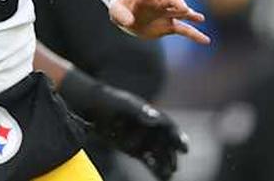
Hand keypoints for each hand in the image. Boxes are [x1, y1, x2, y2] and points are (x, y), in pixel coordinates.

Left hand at [59, 70, 188, 179]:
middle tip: (174, 167)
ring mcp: (143, 139)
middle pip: (166, 143)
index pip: (169, 127)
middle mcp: (150, 128)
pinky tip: (161, 178)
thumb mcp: (122, 103)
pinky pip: (148, 161)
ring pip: (158, 154)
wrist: (89, 106)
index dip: (178, 138)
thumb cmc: (108, 100)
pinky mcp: (134, 150)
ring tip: (168, 176)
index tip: (184, 149)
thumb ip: (138, 110)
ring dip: (164, 165)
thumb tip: (155, 118)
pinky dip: (155, 169)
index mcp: (151, 114)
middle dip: (171, 155)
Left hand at [110, 0, 209, 43]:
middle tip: (184, 9)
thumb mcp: (116, 10)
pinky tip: (206, 40)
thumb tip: (128, 22)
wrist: (131, 16)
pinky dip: (194, 34)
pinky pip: (184, 30)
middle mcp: (159, 2)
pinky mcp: (169, 26)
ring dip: (189, 14)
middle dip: (178, 3)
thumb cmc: (122, 9)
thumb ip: (120, 14)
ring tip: (199, 18)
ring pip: (181, 12)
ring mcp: (166, 13)